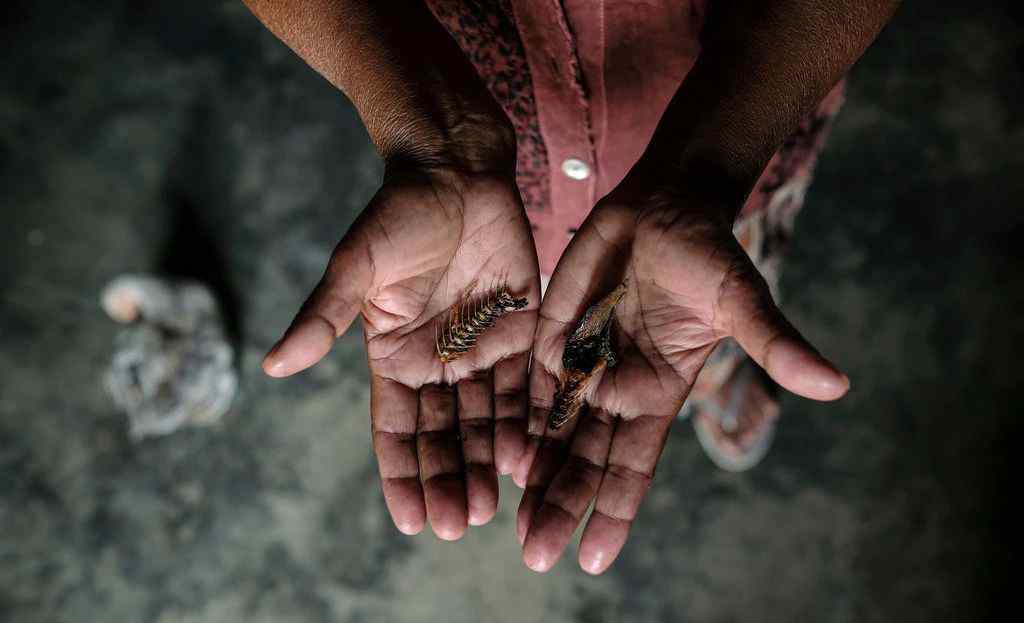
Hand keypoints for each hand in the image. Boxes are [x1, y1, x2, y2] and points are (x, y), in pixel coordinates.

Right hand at [264, 165, 539, 539]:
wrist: (457, 170)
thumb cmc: (398, 215)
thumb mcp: (357, 267)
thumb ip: (323, 318)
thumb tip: (273, 366)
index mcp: (392, 355)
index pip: (395, 429)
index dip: (402, 475)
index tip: (413, 521)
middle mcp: (435, 362)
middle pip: (442, 435)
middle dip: (448, 480)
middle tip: (460, 526)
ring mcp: (479, 350)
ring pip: (483, 421)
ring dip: (485, 465)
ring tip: (492, 510)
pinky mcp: (520, 331)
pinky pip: (524, 387)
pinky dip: (524, 424)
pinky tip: (527, 461)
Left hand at [515, 178, 848, 572]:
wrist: (664, 205)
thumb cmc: (708, 251)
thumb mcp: (740, 299)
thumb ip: (774, 345)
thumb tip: (838, 384)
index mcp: (658, 393)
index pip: (633, 468)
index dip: (613, 512)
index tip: (592, 559)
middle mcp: (617, 390)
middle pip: (585, 462)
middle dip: (562, 508)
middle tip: (536, 556)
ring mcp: (583, 365)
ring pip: (552, 436)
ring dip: (535, 480)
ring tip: (514, 529)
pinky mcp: (553, 337)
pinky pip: (531, 391)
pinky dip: (516, 426)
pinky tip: (498, 461)